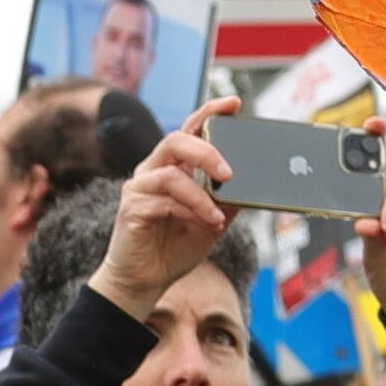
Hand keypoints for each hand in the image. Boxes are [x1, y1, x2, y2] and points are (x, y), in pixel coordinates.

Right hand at [96, 100, 243, 321]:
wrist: (146, 281)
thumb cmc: (176, 248)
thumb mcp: (213, 220)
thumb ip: (227, 199)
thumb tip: (254, 181)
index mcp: (175, 167)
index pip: (192, 130)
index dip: (211, 112)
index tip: (234, 104)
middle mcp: (155, 169)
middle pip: (176, 139)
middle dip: (206, 149)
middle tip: (229, 172)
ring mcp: (140, 186)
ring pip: (170, 171)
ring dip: (200, 192)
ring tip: (218, 214)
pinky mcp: (131, 207)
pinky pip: (163, 199)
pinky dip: (190, 210)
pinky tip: (207, 224)